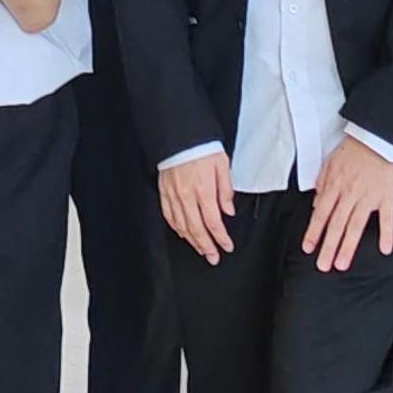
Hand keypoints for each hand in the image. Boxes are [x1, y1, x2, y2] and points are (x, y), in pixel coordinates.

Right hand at [158, 150, 235, 264]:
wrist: (180, 135)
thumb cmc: (202, 147)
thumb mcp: (222, 166)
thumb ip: (226, 190)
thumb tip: (228, 210)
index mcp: (204, 190)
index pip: (214, 222)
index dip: (221, 238)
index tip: (227, 246)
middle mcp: (187, 196)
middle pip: (197, 229)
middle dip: (206, 246)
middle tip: (213, 257)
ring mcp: (173, 195)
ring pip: (182, 226)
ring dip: (192, 241)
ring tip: (201, 249)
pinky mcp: (164, 192)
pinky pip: (169, 215)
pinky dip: (176, 228)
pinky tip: (182, 233)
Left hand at [303, 133, 392, 271]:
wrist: (378, 137)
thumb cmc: (354, 149)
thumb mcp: (330, 162)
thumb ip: (322, 184)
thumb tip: (316, 205)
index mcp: (335, 186)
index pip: (321, 214)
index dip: (313, 232)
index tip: (309, 248)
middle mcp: (350, 194)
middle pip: (336, 224)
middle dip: (328, 247)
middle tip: (323, 265)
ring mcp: (369, 197)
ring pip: (356, 225)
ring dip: (348, 246)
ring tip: (342, 263)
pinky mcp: (387, 196)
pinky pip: (387, 218)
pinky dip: (386, 234)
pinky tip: (384, 249)